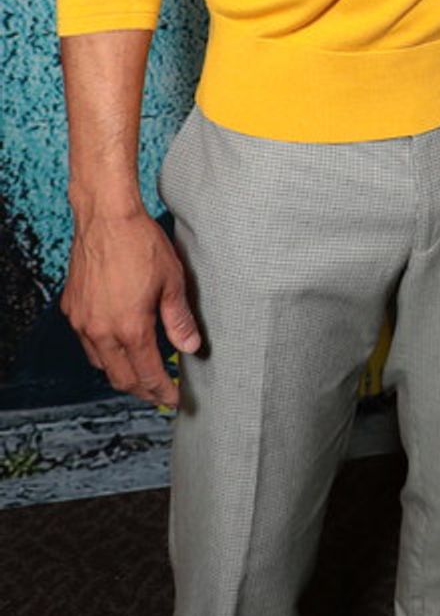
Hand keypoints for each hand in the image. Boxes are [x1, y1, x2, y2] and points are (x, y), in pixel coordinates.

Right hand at [62, 208, 200, 407]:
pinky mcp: (72, 307)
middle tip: (159, 391)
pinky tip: (117, 342)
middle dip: (142, 389)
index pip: (147, 374)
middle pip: (121, 377)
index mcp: (130, 328)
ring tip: (141, 369)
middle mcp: (101, 330)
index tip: (173, 398)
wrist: (106, 217)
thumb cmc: (141, 243)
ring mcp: (82, 320)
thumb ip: (179, 320)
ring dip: (121, 371)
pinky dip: (103, 350)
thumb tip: (190, 347)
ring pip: (101, 362)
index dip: (162, 391)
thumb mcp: (172, 282)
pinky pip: (87, 341)